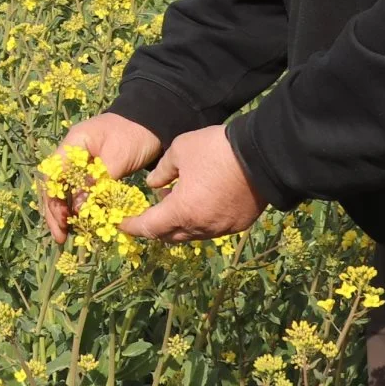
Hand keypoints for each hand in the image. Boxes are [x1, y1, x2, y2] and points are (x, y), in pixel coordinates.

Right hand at [41, 113, 162, 244]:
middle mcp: (71, 153)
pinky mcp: (92, 169)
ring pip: (65, 189)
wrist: (152, 120)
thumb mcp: (117, 158)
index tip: (62, 222)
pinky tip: (82, 221)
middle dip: (55, 212)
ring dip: (65, 211)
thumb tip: (79, 209)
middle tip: (61, 237)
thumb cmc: (135, 135)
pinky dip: (78, 205)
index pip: (52, 175)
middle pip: (54, 185)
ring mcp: (81, 161)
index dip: (53, 201)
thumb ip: (97, 182)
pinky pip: (79, 189)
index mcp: (73, 145)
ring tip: (68, 234)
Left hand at [116, 126, 265, 243]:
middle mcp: (201, 227)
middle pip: (169, 235)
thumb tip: (154, 185)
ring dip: (178, 223)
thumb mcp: (180, 151)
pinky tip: (200, 203)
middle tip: (147, 213)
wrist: (263, 155)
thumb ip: (162, 171)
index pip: (149, 227)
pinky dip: (199, 220)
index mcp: (182, 211)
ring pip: (191, 234)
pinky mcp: (238, 225)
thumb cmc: (216, 150)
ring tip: (174, 202)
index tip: (121, 224)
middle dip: (155, 226)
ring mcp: (221, 228)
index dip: (132, 226)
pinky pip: (211, 228)